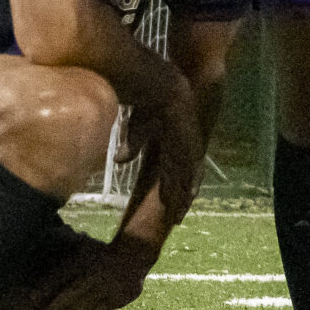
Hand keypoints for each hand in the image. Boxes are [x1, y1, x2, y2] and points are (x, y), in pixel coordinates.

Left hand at [32, 231, 156, 309]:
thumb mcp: (84, 245)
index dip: (45, 287)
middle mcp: (95, 271)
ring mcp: (109, 283)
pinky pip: (105, 306)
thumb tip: (45, 237)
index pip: (60, 274)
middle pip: (70, 292)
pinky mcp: (122, 294)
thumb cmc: (101, 253)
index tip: (31, 299)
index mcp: (83, 259)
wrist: (135, 253)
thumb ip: (64, 244)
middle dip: (53, 308)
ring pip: (86, 302)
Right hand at [128, 93, 206, 224]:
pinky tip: (188, 199)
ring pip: (186, 181)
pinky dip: (188, 185)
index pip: (172, 174)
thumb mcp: (137, 130)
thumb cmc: (149, 105)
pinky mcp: (189, 146)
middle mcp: (182, 151)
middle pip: (181, 182)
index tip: (166, 205)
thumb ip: (131, 146)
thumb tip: (119, 161)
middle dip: (179, 201)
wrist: (163, 89)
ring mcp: (188, 149)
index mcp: (172, 147)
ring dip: (183, 199)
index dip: (171, 190)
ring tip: (179, 217)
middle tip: (176, 220)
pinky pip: (190, 171)